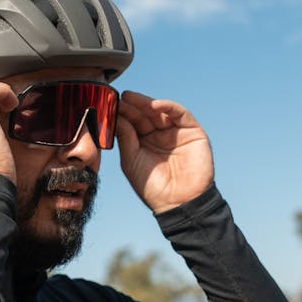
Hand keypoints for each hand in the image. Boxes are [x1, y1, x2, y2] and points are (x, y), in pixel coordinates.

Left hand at [115, 90, 213, 213]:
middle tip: (119, 97)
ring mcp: (176, 132)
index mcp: (143, 142)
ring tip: (131, 98)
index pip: (132, 122)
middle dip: (132, 106)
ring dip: (146, 103)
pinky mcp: (192, 131)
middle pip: (145, 114)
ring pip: (160, 111)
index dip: (122, 113)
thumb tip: (116, 116)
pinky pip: (180, 114)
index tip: (109, 104)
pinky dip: (168, 106)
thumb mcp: (131, 160)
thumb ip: (125, 137)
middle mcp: (159, 135)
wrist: (178, 203)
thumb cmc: (152, 187)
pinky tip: (154, 105)